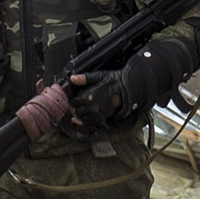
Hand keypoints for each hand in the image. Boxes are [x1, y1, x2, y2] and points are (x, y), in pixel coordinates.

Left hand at [69, 46, 184, 131]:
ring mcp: (97, 113)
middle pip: (76, 111)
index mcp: (89, 96)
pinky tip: (83, 118)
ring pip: (82, 118)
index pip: (74, 101)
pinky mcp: (102, 116)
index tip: (73, 98)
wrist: (128, 89)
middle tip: (74, 105)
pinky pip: (90, 122)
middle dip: (74, 108)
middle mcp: (92, 106)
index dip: (72, 100)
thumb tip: (72, 78)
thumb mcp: (99, 76)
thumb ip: (84, 78)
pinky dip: (84, 121)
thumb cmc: (114, 81)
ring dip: (79, 115)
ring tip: (78, 111)